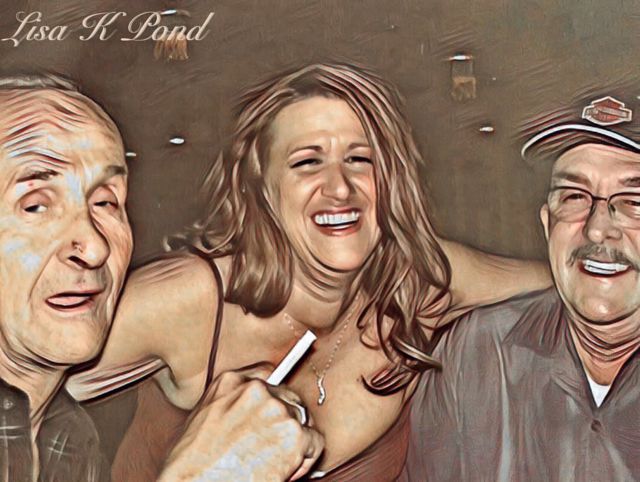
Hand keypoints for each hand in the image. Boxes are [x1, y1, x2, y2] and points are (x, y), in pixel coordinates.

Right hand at [157, 364, 323, 481]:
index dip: (271, 400)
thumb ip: (232, 401)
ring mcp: (277, 410)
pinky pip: (315, 442)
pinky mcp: (294, 434)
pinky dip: (305, 458)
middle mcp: (257, 390)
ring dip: (294, 441)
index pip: (267, 377)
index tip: (269, 417)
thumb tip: (255, 405)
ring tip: (272, 461)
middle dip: (284, 422)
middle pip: (288, 399)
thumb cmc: (192, 461)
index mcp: (232, 381)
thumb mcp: (204, 416)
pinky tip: (285, 469)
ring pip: (302, 420)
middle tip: (270, 447)